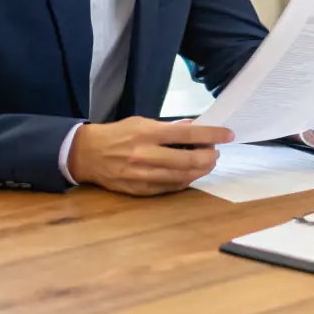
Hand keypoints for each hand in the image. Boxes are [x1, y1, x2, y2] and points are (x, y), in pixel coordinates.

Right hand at [67, 117, 232, 195]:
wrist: (86, 154)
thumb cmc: (116, 134)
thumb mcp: (140, 122)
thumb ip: (167, 127)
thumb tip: (192, 127)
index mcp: (147, 134)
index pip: (187, 135)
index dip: (211, 135)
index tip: (227, 135)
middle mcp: (146, 155)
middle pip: (188, 161)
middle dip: (209, 157)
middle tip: (216, 153)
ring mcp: (142, 175)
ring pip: (181, 177)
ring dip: (200, 171)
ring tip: (207, 163)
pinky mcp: (139, 190)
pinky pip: (169, 188)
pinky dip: (184, 182)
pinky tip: (190, 175)